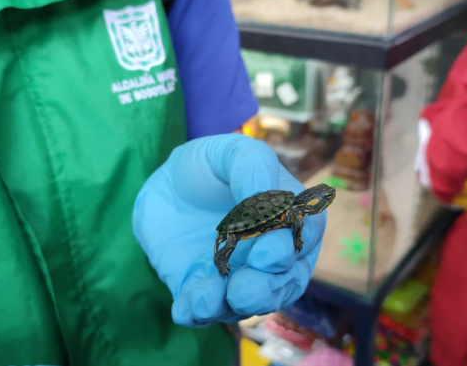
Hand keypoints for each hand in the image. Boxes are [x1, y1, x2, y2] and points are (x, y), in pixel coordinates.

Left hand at [132, 134, 326, 326]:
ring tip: (206, 301)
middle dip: (265, 292)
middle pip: (283, 283)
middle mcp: (271, 256)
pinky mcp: (204, 291)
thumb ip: (252, 167)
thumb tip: (265, 199)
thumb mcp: (231, 152)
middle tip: (242, 291)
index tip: (265, 255)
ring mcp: (238, 277)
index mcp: (291, 219)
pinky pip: (205, 312)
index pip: (301, 240)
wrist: (165, 186)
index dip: (286, 251)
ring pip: (246, 304)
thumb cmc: (210, 166)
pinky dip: (196, 313)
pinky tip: (184, 308)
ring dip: (229, 307)